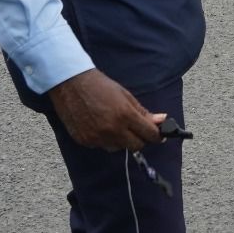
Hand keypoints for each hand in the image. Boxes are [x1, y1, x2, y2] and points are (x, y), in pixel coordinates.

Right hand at [48, 69, 165, 150]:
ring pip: (118, 148)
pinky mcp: (85, 141)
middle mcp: (112, 130)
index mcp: (125, 115)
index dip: (156, 135)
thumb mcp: (125, 95)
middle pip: (136, 146)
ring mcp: (97, 137)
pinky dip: (105, 139)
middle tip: (137, 130)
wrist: (71, 84)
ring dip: (122, 140)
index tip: (158, 135)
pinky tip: (101, 126)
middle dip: (140, 139)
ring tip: (115, 124)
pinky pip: (102, 146)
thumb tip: (161, 120)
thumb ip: (143, 112)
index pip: (149, 135)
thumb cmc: (100, 86)